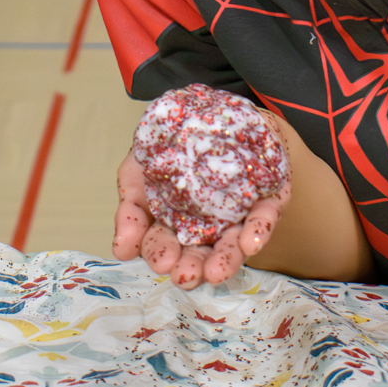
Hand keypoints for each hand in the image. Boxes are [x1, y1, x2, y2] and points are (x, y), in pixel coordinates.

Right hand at [110, 135, 290, 287]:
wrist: (209, 111)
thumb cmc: (171, 146)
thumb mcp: (137, 170)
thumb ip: (130, 209)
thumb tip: (120, 250)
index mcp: (172, 223)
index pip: (163, 244)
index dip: (161, 253)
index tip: (161, 261)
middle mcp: (206, 226)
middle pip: (199, 252)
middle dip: (192, 266)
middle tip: (185, 275)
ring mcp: (238, 215)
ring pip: (233, 242)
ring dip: (225, 259)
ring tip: (215, 272)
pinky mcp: (267, 198)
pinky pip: (265, 217)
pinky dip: (258, 230)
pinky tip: (250, 242)